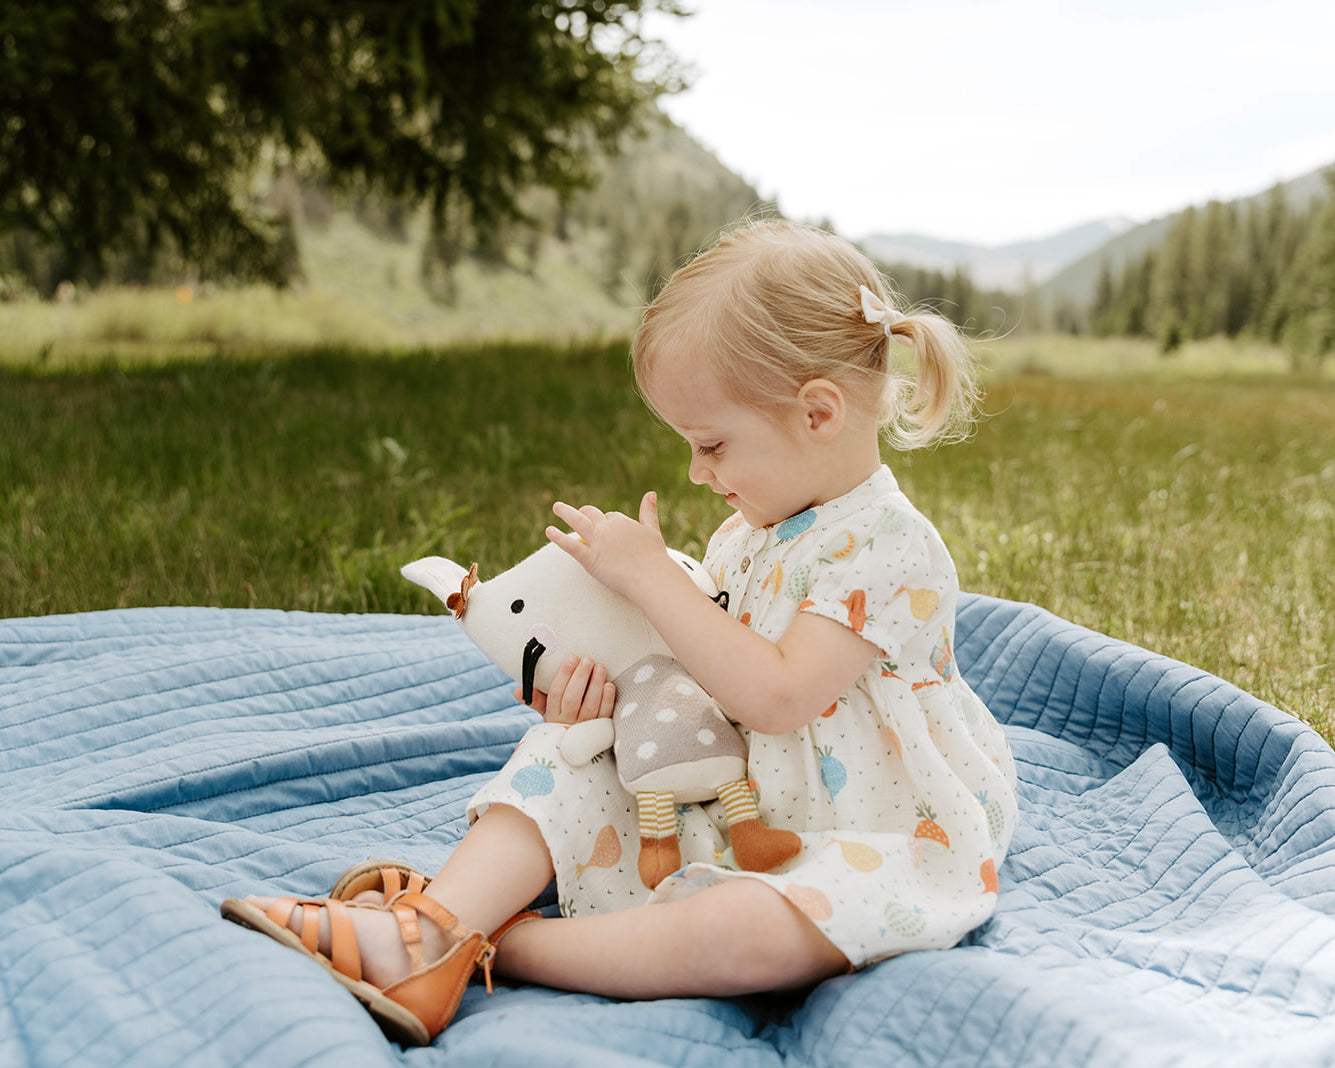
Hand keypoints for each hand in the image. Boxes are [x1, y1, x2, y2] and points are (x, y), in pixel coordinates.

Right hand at [515, 654, 615, 724]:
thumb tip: (517, 690)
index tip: (572, 657)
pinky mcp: (600, 731)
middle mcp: (568, 722)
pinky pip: (604, 715)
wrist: (577, 750)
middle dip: (580, 677)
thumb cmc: (561, 722)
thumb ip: (535, 699)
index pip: (556, 693)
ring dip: (595, 685)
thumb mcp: (546, 712)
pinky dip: (607, 700)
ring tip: (600, 667)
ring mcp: (585, 727)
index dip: (564, 674)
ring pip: (590, 706)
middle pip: (573, 698)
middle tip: (587, 660)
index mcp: (553, 715)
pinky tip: (610, 685)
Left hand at [546, 491, 671, 600]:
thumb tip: (651, 493)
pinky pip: (570, 545)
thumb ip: (649, 512)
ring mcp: (597, 543)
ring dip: (565, 512)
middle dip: (583, 512)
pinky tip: (549, 530)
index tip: (607, 532)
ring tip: (556, 506)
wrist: (652, 578)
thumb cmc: (654, 557)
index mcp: (621, 521)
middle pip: (590, 514)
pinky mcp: (590, 559)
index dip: (607, 523)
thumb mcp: (652, 530)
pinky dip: (558, 537)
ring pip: (577, 522)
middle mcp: (607, 528)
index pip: (608, 517)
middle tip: (573, 512)